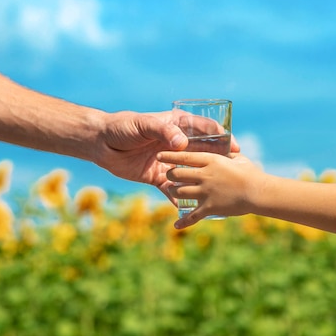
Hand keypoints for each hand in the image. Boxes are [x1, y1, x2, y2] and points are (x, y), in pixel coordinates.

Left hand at [94, 111, 239, 200]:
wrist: (101, 143)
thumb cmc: (123, 127)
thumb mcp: (144, 125)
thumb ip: (164, 132)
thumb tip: (182, 144)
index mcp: (176, 126)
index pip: (205, 130)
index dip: (221, 138)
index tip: (234, 149)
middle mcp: (176, 144)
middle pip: (203, 153)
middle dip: (218, 163)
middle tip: (234, 174)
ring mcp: (168, 162)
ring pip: (191, 173)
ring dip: (202, 183)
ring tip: (219, 193)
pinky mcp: (157, 177)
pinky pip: (173, 190)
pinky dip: (181, 201)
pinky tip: (192, 210)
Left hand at [157, 151, 259, 227]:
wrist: (259, 192)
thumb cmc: (252, 173)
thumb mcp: (237, 159)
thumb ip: (227, 154)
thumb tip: (224, 149)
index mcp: (211, 160)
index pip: (184, 156)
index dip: (169, 155)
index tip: (159, 154)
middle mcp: (205, 175)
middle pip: (177, 174)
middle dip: (170, 174)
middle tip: (169, 175)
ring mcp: (206, 192)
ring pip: (179, 192)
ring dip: (173, 191)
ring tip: (172, 190)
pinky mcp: (210, 207)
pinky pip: (192, 216)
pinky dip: (183, 222)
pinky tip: (176, 225)